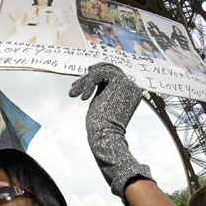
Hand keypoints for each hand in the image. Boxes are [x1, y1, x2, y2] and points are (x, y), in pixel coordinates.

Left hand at [69, 63, 153, 204]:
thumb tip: (90, 75)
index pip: (114, 75)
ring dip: (85, 81)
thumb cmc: (101, 126)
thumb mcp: (100, 103)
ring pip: (103, 71)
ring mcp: (128, 84)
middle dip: (90, 74)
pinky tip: (82, 98)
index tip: (82, 79)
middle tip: (75, 83)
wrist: (107, 136)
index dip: (98, 73)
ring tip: (74, 94)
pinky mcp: (121, 83)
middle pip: (110, 69)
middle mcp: (132, 86)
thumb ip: (100, 89)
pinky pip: (101, 74)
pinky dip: (88, 83)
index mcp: (130, 92)